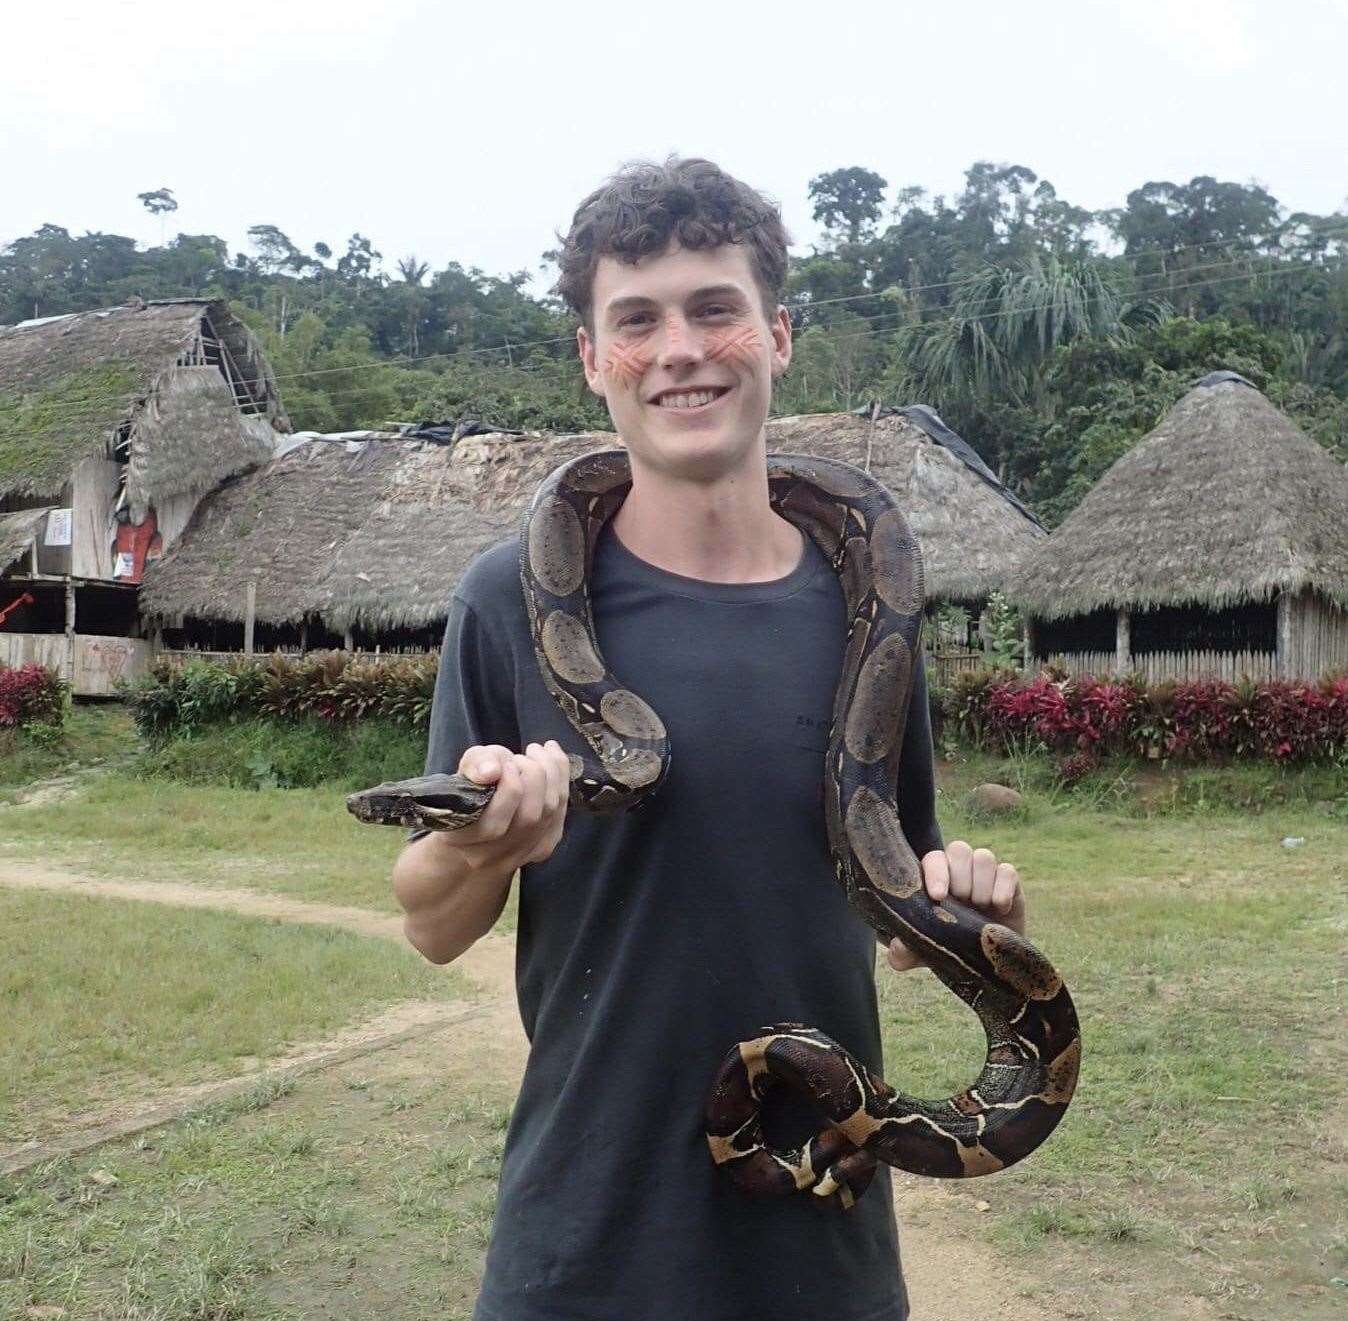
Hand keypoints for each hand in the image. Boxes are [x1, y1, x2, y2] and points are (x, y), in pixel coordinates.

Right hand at [437, 740, 571, 873]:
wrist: (478, 818)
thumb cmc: (468, 789)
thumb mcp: (466, 769)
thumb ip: (475, 764)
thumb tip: (492, 770)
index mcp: (461, 839)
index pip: (493, 823)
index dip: (508, 786)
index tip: (506, 762)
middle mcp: (489, 856)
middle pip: (528, 818)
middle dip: (533, 775)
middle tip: (522, 756)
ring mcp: (518, 856)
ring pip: (549, 813)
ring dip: (551, 774)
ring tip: (537, 752)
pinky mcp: (542, 848)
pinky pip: (561, 813)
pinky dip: (562, 780)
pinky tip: (553, 760)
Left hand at [885, 840, 1024, 972]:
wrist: (988, 963)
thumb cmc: (951, 948)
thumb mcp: (925, 954)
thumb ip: (905, 952)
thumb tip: (897, 951)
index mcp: (935, 879)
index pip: (933, 859)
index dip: (936, 872)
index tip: (938, 896)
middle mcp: (959, 870)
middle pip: (959, 850)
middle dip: (961, 879)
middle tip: (964, 904)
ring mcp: (985, 874)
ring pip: (983, 857)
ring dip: (982, 885)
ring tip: (981, 908)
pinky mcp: (1008, 883)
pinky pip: (1007, 871)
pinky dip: (1003, 888)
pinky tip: (1000, 908)